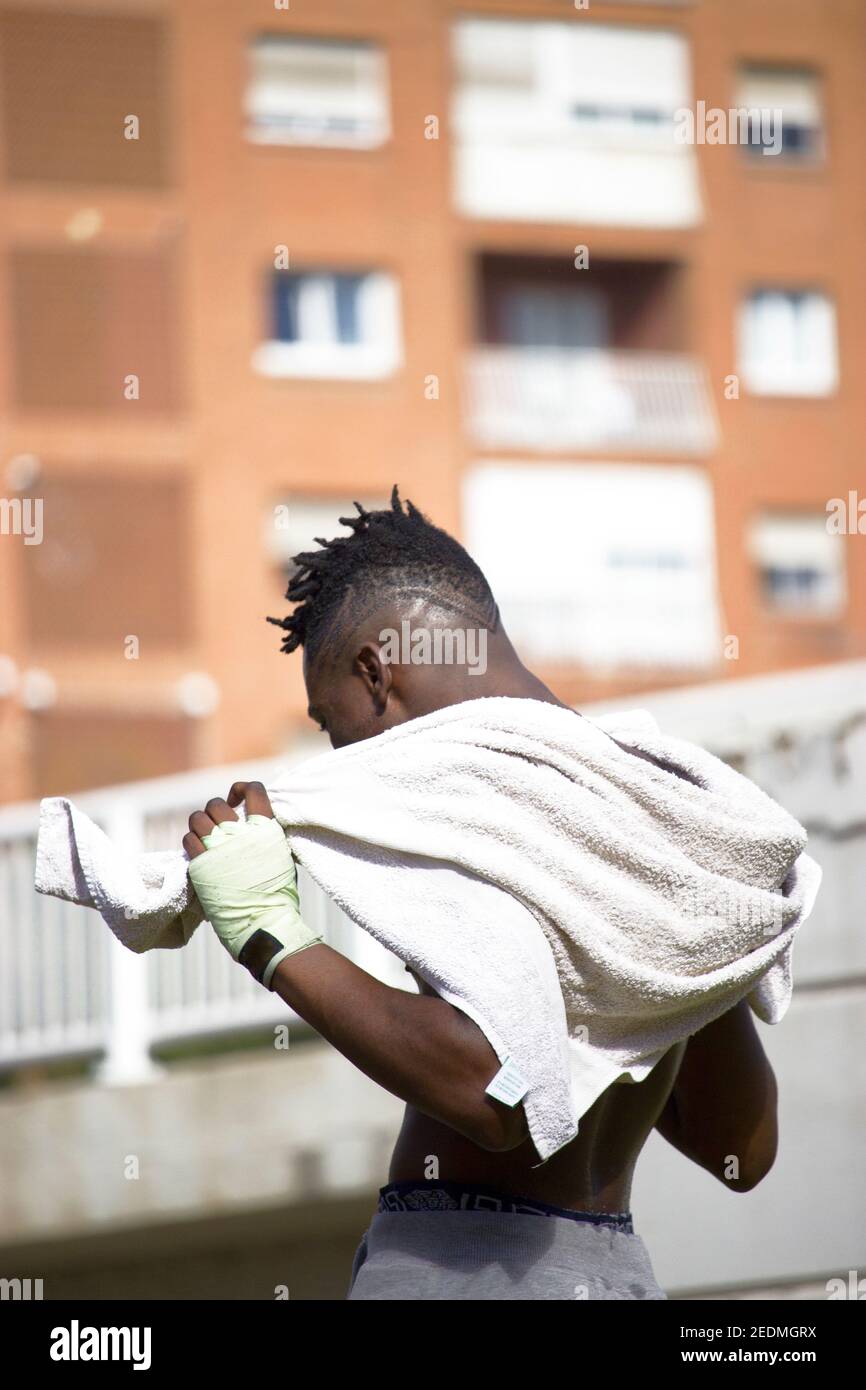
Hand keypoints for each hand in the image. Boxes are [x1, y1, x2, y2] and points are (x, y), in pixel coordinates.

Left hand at [183, 781, 322, 987]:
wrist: (264, 924)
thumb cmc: (278, 895)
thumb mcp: (281, 856)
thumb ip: (266, 836)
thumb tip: (255, 825)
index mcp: (266, 829)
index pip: (253, 790)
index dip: (241, 789)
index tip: (237, 800)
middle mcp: (241, 834)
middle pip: (217, 804)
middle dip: (215, 810)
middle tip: (217, 824)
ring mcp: (219, 848)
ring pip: (197, 818)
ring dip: (199, 824)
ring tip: (204, 836)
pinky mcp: (201, 864)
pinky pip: (188, 839)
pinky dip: (191, 842)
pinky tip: (198, 851)